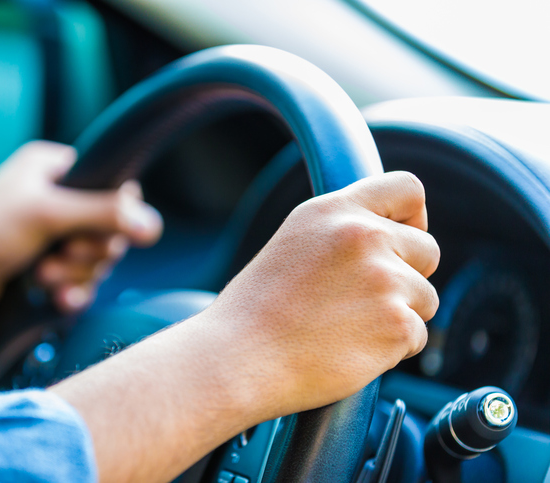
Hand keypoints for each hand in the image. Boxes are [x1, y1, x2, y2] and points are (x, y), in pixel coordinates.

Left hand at [0, 140, 162, 321]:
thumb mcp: (48, 215)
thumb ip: (104, 214)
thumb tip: (154, 225)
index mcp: (53, 168)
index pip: (113, 186)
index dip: (116, 215)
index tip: (95, 233)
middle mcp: (55, 197)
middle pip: (109, 227)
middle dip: (88, 252)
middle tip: (60, 257)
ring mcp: (51, 234)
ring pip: (96, 258)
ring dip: (76, 274)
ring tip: (45, 279)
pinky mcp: (47, 265)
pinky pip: (82, 280)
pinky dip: (73, 291)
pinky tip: (57, 301)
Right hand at [202, 170, 439, 417]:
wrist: (239, 358)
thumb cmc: (255, 311)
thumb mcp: (293, 243)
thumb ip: (341, 232)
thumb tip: (387, 240)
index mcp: (334, 211)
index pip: (407, 188)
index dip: (414, 217)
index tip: (402, 242)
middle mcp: (364, 236)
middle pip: (428, 248)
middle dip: (409, 275)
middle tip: (366, 299)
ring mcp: (384, 280)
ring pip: (426, 297)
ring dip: (399, 315)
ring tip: (348, 328)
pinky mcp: (396, 324)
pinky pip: (417, 335)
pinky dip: (392, 349)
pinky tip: (350, 349)